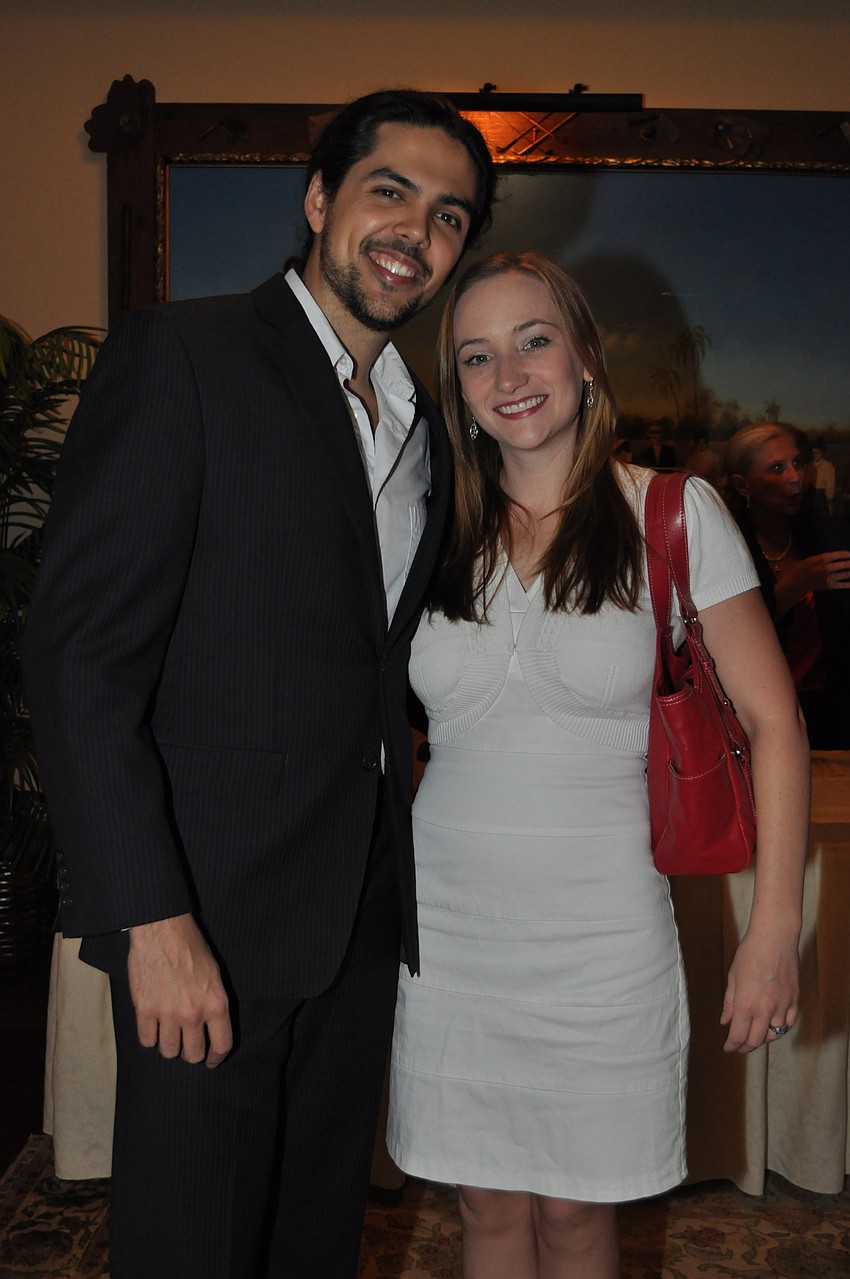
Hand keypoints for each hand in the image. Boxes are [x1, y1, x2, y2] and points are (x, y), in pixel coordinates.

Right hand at [128, 914, 232, 1066]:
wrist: (162, 931)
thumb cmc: (191, 948)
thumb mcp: (215, 975)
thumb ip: (214, 1004)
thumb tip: (212, 1029)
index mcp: (215, 1004)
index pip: (222, 1045)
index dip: (217, 1058)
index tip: (212, 1061)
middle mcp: (193, 1013)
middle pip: (193, 1054)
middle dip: (191, 1052)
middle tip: (187, 1044)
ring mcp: (167, 1013)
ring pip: (168, 1051)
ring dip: (169, 1045)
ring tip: (169, 1032)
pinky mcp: (144, 1009)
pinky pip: (147, 1040)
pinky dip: (150, 1036)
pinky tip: (153, 1025)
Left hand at [719, 927, 799, 1052]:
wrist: (775, 938)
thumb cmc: (749, 953)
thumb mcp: (733, 977)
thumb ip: (729, 1002)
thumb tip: (725, 1022)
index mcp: (746, 1004)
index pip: (738, 1036)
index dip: (732, 1046)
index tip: (728, 1048)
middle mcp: (765, 1009)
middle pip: (756, 1040)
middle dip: (745, 1047)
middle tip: (739, 1046)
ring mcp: (783, 1006)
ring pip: (774, 1035)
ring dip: (763, 1039)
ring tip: (755, 1035)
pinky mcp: (795, 1000)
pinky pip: (789, 1023)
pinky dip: (780, 1028)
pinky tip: (773, 1025)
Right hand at [795, 550, 849, 593]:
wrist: (796, 582)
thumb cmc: (804, 568)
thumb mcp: (812, 559)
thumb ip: (824, 557)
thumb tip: (838, 556)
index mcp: (822, 559)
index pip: (839, 555)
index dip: (847, 554)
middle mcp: (827, 568)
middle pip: (845, 564)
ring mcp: (829, 577)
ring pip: (846, 574)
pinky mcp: (829, 585)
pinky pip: (843, 584)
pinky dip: (849, 584)